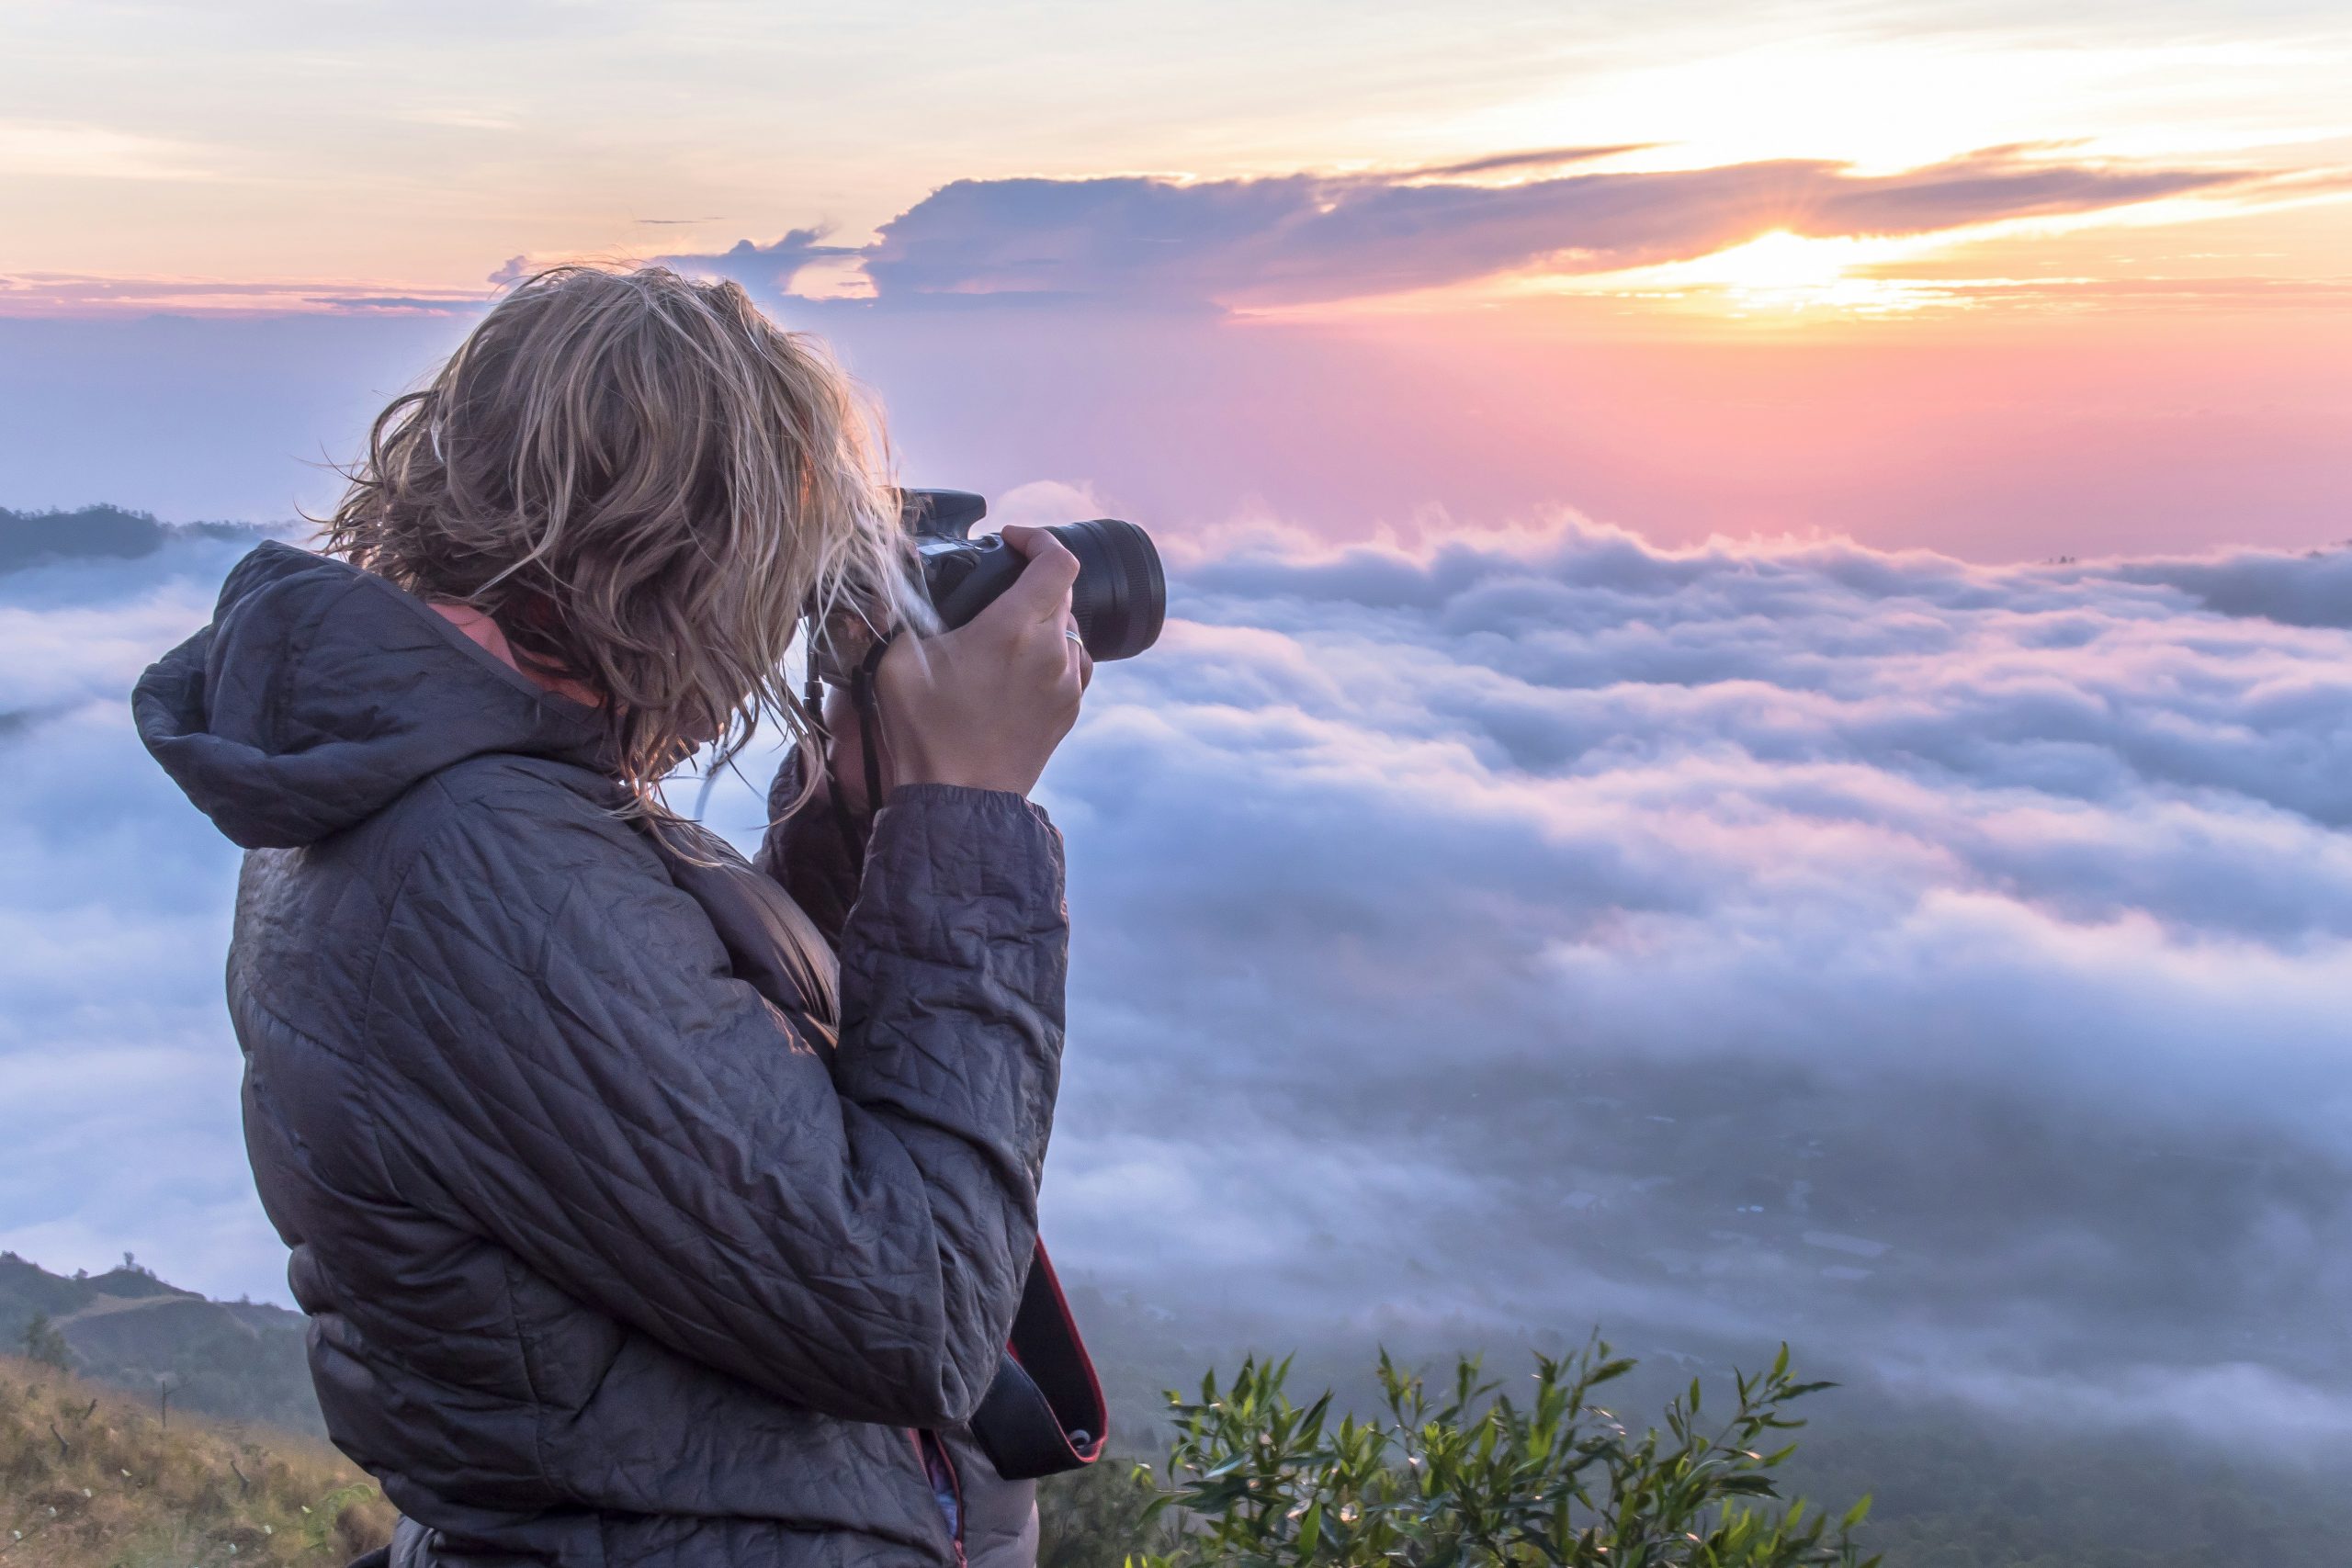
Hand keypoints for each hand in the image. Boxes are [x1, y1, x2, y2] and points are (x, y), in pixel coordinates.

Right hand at [827, 525, 1092, 807]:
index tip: (1011, 539)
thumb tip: (894, 583)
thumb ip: (898, 612)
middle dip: (1032, 580)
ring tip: (1006, 631)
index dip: (1038, 538)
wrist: (958, 801)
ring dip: (1044, 620)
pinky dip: (1053, 654)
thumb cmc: (926, 733)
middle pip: (1062, 592)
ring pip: (1070, 630)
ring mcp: (1067, 683)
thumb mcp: (895, 662)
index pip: (1057, 561)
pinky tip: (1020, 666)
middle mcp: (1053, 651)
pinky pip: (1072, 665)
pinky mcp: (1069, 711)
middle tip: (996, 587)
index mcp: (1015, 629)